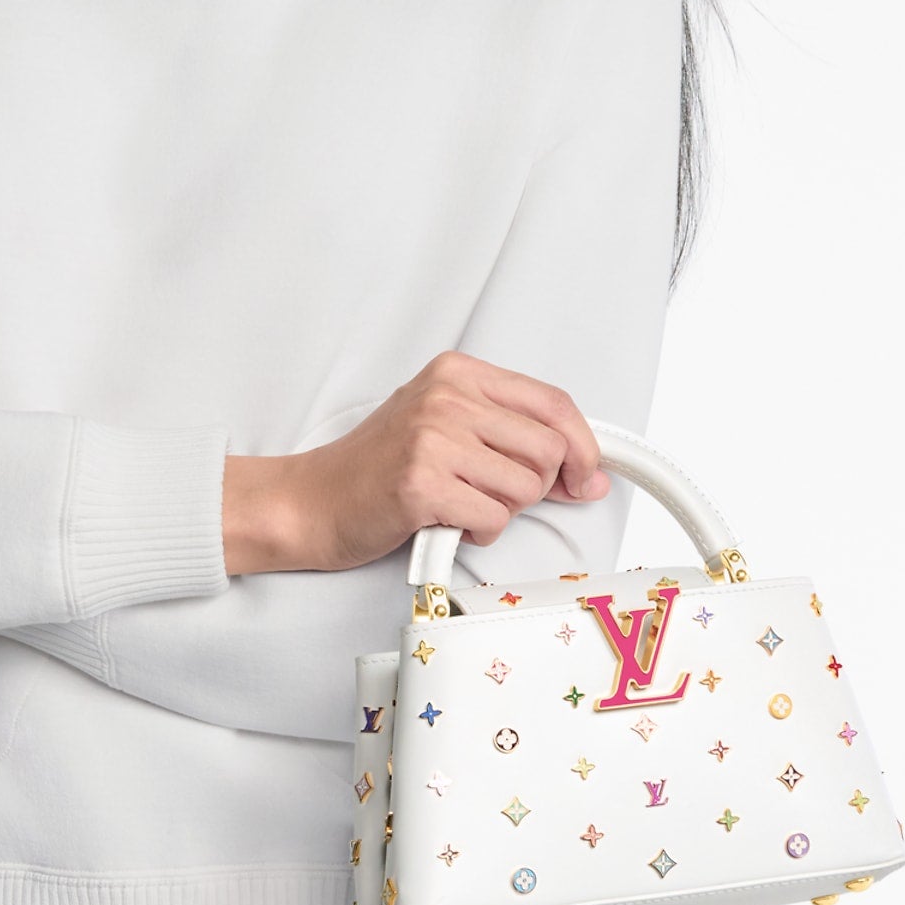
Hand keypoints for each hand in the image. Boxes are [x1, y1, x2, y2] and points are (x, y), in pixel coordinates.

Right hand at [224, 349, 609, 574]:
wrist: (312, 500)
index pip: (553, 403)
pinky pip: (493, 519)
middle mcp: (446, 396)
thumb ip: (514, 438)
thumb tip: (591, 474)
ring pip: (526, 487)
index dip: (583, 446)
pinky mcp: (421, 483)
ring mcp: (432, 437)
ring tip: (462, 503)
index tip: (586, 475)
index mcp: (458, 372)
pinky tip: (446, 520)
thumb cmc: (379, 468)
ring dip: (503, 510)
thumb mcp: (446, 428)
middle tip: (497, 494)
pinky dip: (479, 531)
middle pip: (548, 448)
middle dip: (536, 486)